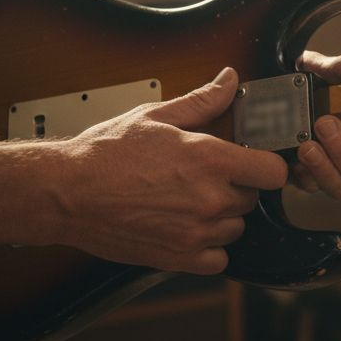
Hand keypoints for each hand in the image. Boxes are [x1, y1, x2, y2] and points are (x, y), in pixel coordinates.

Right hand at [54, 68, 285, 274]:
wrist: (65, 193)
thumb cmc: (105, 154)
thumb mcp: (156, 116)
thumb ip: (202, 101)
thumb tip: (229, 81)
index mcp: (210, 159)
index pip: (274, 171)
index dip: (266, 165)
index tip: (254, 163)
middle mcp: (210, 197)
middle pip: (253, 198)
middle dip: (236, 187)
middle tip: (205, 178)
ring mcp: (196, 232)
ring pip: (235, 228)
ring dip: (221, 218)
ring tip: (189, 201)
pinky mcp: (179, 258)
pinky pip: (217, 259)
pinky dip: (208, 249)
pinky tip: (187, 229)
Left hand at [292, 51, 340, 198]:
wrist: (280, 92)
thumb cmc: (315, 83)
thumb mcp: (327, 70)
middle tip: (325, 124)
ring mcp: (335, 173)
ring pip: (339, 188)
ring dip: (324, 168)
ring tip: (307, 144)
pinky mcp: (310, 179)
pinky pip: (311, 188)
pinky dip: (304, 176)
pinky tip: (294, 159)